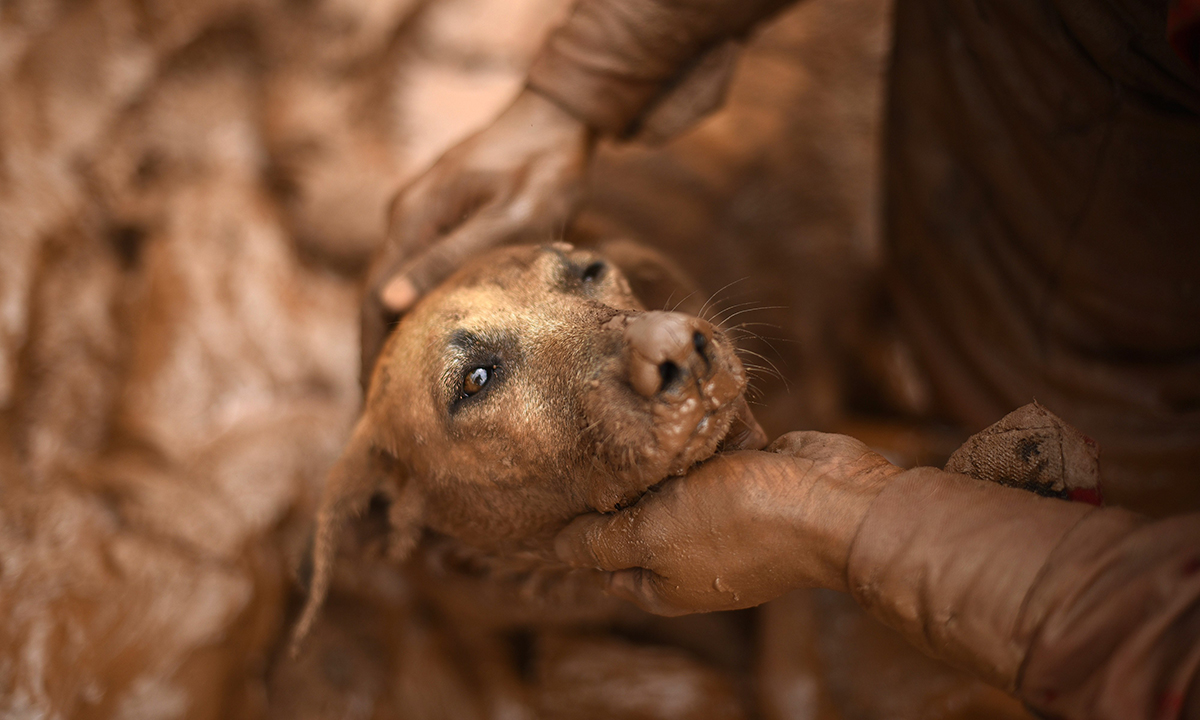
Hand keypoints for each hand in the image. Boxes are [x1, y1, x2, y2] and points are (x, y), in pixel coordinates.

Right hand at [362, 89, 593, 374]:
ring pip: (393, 282)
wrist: (558, 114)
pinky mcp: (439, 212)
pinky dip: (412, 306)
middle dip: (374, 351)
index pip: (374, 299)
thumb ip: (450, 258)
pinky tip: (426, 336)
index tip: (371, 400)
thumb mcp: (507, 218)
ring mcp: (419, 211)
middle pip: (376, 294)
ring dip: (391, 332)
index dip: (370, 351)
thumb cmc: (543, 167)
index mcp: (414, 219)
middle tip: (379, 408)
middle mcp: (406, 215)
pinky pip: (414, 267)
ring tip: (398, 385)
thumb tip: (389, 304)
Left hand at [554, 432, 902, 615]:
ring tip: (636, 410)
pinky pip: (713, 451)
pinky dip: (703, 431)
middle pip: (638, 517)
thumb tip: (556, 548)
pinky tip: (684, 402)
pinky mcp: (751, 477)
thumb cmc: (738, 523)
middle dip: (622, 479)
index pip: (603, 563)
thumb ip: (601, 543)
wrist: (833, 502)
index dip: (581, 529)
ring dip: (662, 449)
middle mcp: (692, 553)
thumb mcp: (652, 536)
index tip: (564, 484)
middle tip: (596, 437)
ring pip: (675, 478)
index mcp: (665, 582)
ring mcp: (725, 515)